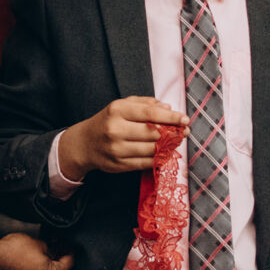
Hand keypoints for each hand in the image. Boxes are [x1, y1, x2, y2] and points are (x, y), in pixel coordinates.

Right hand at [0, 231, 73, 269]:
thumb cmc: (12, 251)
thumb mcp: (37, 242)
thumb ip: (49, 247)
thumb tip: (52, 248)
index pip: (69, 262)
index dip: (68, 249)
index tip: (66, 242)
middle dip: (56, 257)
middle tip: (54, 243)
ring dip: (45, 265)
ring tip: (41, 250)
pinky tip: (30, 264)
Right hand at [57, 97, 187, 178]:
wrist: (84, 144)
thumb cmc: (107, 121)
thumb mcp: (121, 106)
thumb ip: (145, 103)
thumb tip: (168, 107)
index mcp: (117, 111)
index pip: (150, 114)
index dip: (171, 117)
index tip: (185, 120)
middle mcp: (115, 130)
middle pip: (153, 133)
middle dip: (173, 133)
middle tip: (184, 132)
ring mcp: (117, 150)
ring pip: (151, 149)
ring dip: (168, 146)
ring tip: (175, 141)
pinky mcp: (119, 165)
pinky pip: (145, 163)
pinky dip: (158, 158)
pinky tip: (164, 152)